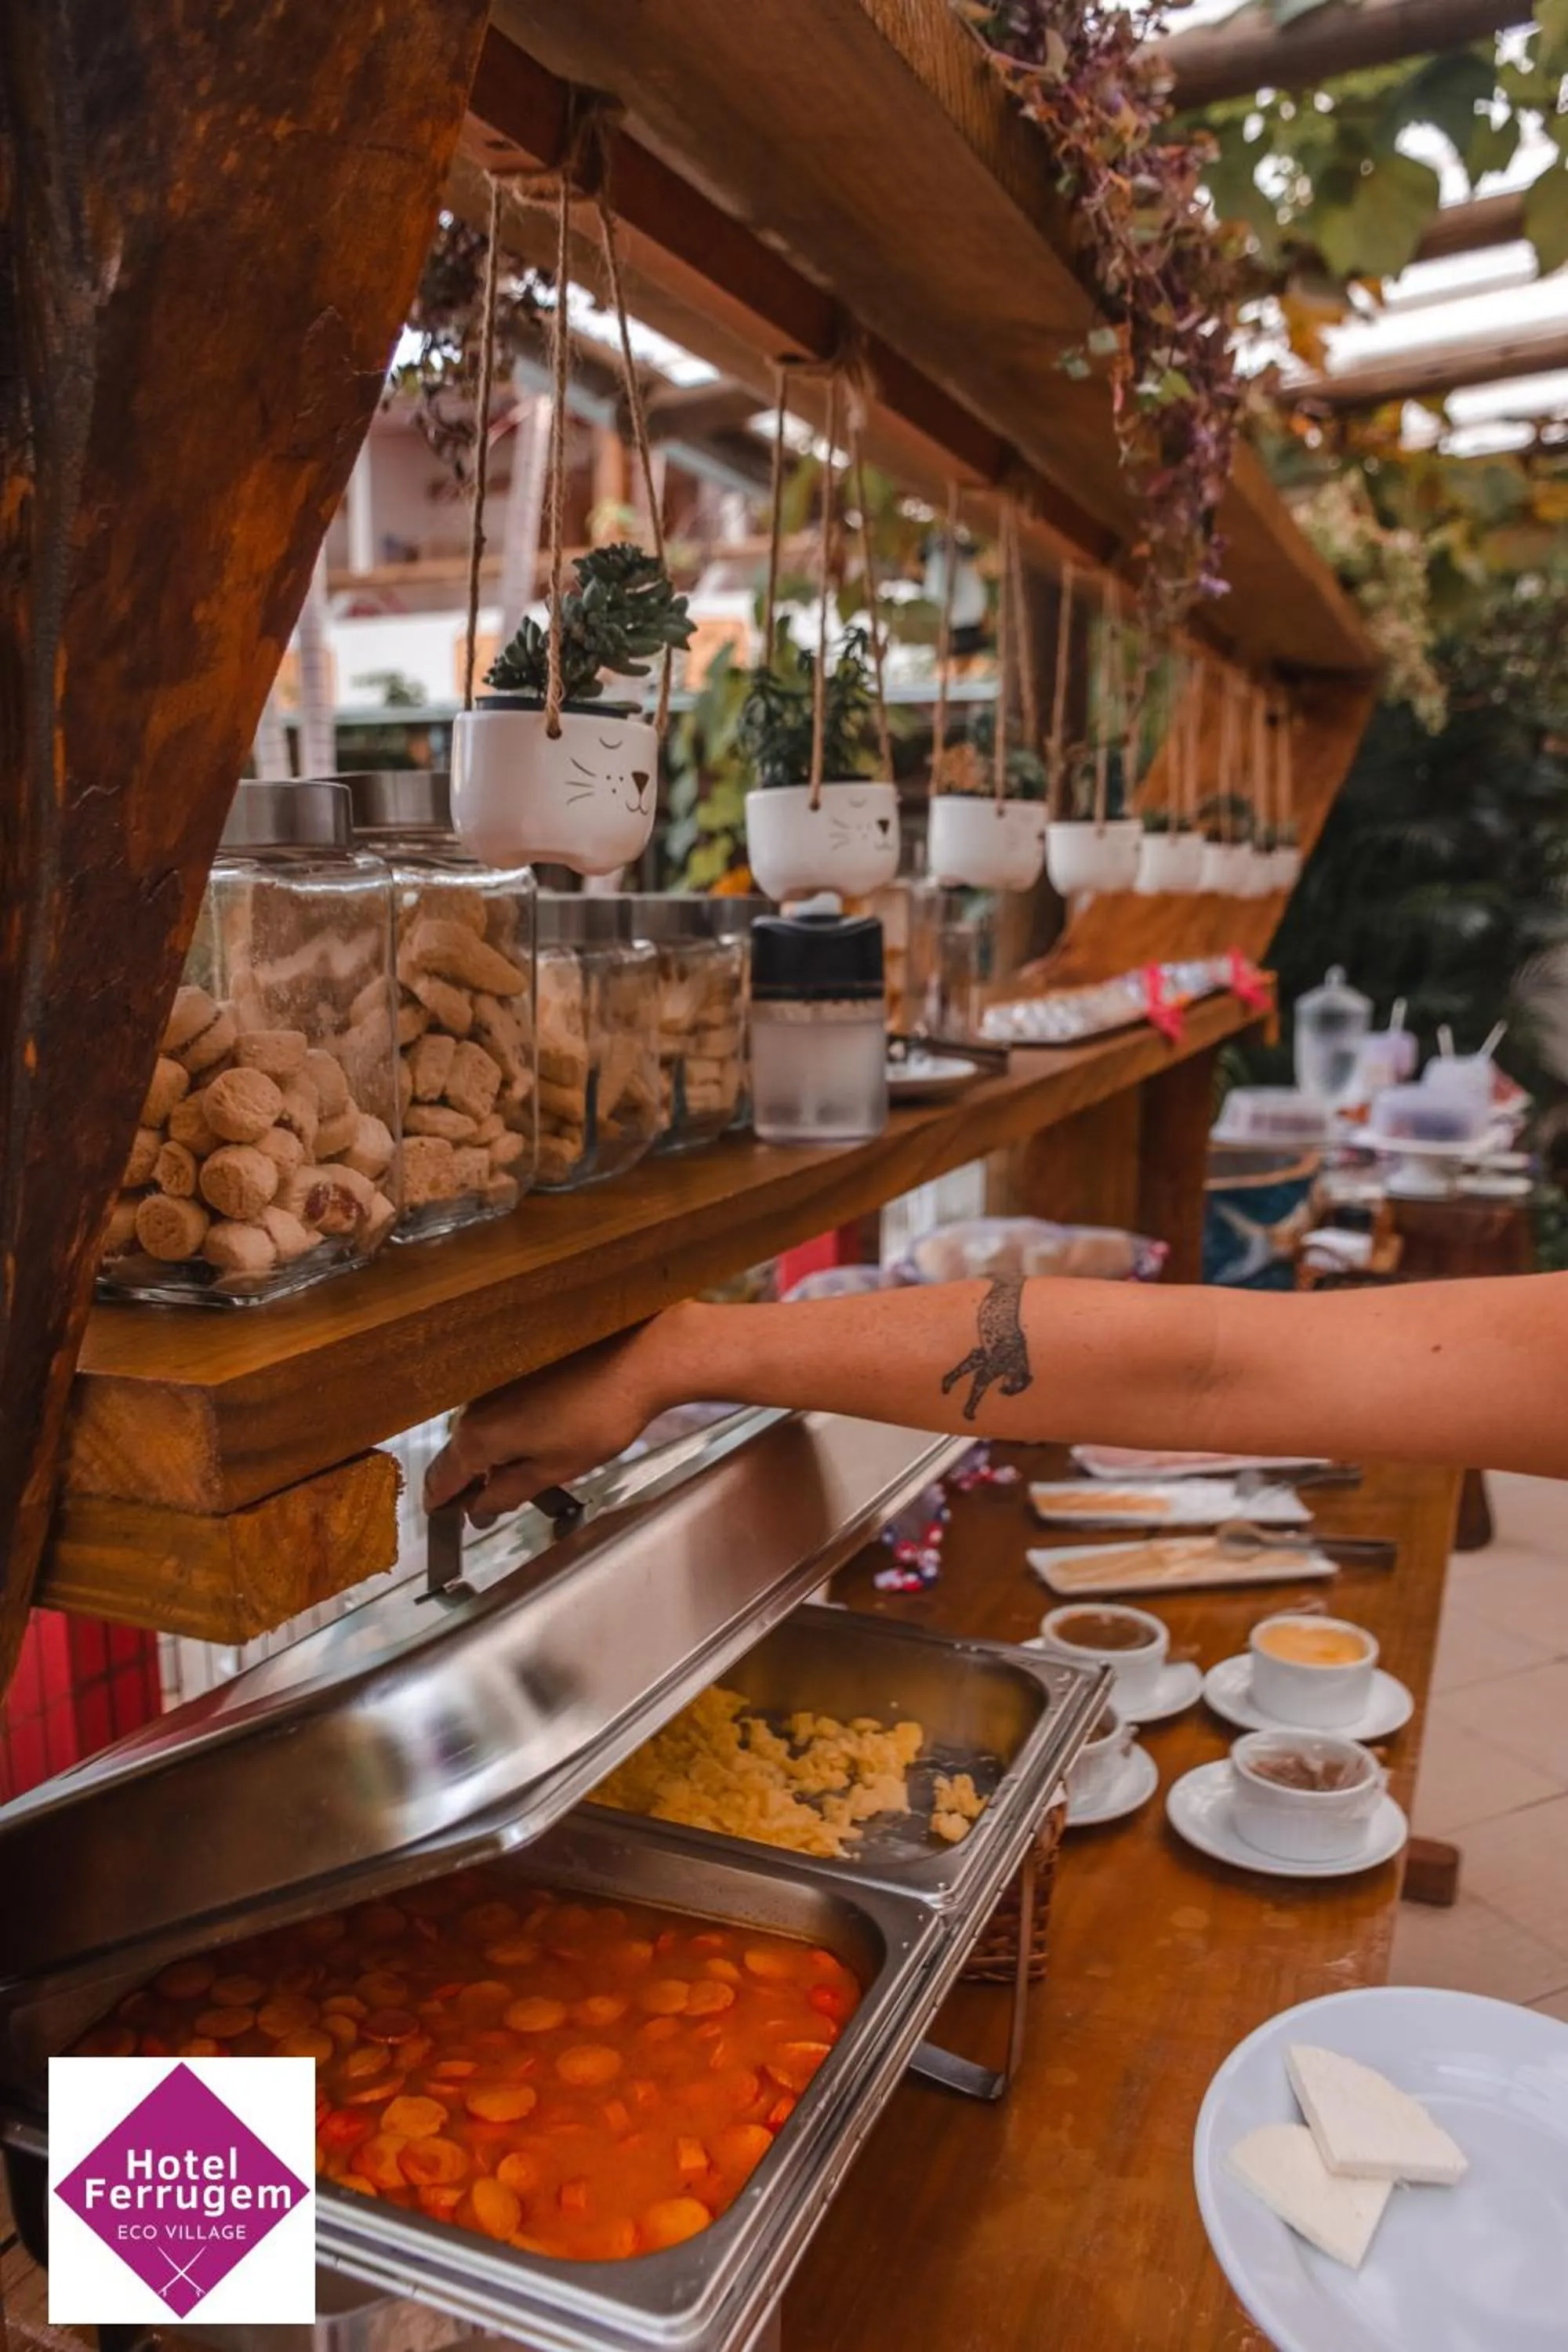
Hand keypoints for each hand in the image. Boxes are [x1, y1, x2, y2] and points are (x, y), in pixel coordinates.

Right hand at [423, 1319, 672, 1524]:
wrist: (633, 1362)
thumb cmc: (596, 1421)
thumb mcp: (552, 1471)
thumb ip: (507, 1493)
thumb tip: (477, 1509)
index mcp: (476, 1436)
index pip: (440, 1480)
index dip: (442, 1506)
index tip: (447, 1522)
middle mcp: (473, 1407)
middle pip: (455, 1455)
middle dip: (467, 1484)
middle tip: (490, 1506)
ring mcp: (490, 1384)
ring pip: (475, 1432)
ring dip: (487, 1457)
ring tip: (519, 1477)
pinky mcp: (511, 1370)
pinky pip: (492, 1411)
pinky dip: (502, 1433)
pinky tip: (532, 1442)